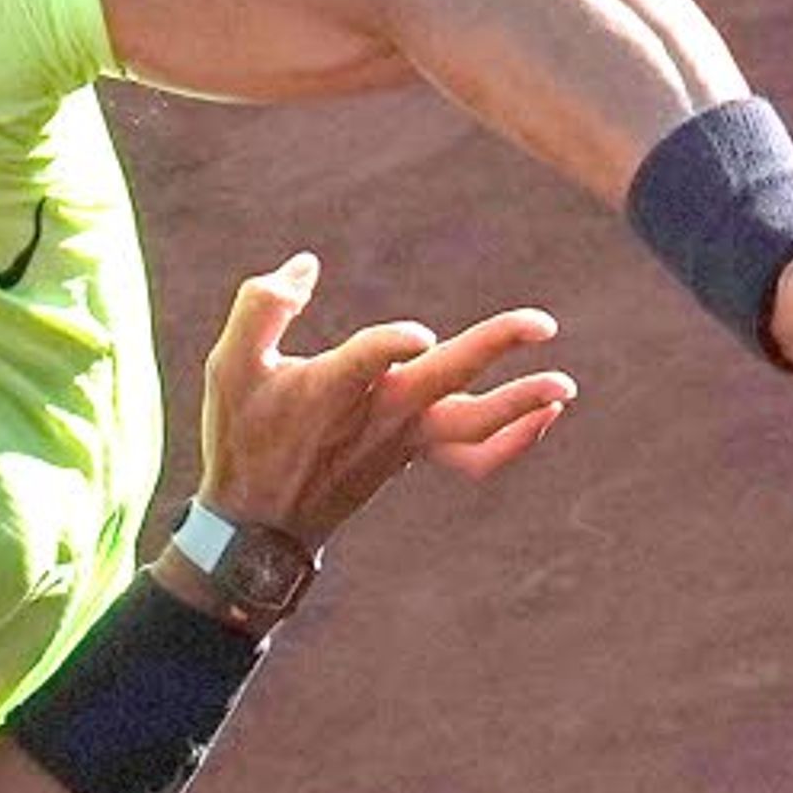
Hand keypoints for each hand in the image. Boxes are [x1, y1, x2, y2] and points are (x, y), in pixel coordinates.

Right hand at [197, 253, 575, 545]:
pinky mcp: (413, 455)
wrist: (260, 527)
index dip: (393, 346)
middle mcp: (379, 415)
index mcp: (334, 389)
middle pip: (447, 379)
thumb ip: (261, 306)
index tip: (419, 335)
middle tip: (544, 323)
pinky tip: (544, 414)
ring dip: (521, 406)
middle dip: (495, 348)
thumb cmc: (242, 436)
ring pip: (473, 428)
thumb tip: (306, 265)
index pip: (372, 360)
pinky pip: (474, 457)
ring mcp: (403, 440)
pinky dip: (512, 441)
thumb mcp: (227, 366)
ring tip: (565, 385)